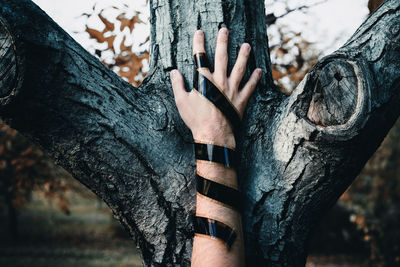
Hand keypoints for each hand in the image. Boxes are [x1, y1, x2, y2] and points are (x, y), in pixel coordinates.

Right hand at [171, 28, 261, 146]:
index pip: (200, 57)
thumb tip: (174, 72)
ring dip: (243, 56)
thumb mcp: (182, 102)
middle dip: (222, 42)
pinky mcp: (241, 100)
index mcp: (204, 80)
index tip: (199, 32)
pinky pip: (250, 87)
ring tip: (247, 46)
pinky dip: (255, 78)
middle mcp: (220, 81)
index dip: (198, 43)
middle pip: (222, 57)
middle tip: (225, 30)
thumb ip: (177, 85)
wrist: (213, 133)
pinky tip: (259, 70)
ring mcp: (232, 89)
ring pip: (239, 68)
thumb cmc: (196, 119)